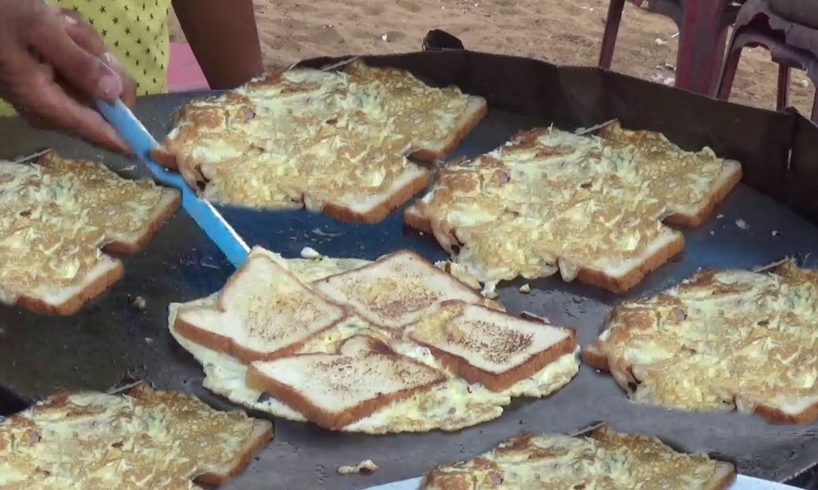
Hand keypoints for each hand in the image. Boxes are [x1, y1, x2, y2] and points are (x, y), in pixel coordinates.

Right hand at [0, 1, 136, 152]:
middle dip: (97, 61)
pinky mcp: (52, 83)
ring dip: (85, 46)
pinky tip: (59, 28)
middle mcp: (50, 107)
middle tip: (72, 32)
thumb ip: (79, 63)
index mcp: (44, 102)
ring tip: (59, 25)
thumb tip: (115, 95)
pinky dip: (78, 44)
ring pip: (96, 79)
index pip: (95, 131)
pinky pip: (83, 69)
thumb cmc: (1, 16)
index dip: (125, 138)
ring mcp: (51, 95)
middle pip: (103, 101)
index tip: (150, 148)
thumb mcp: (41, 29)